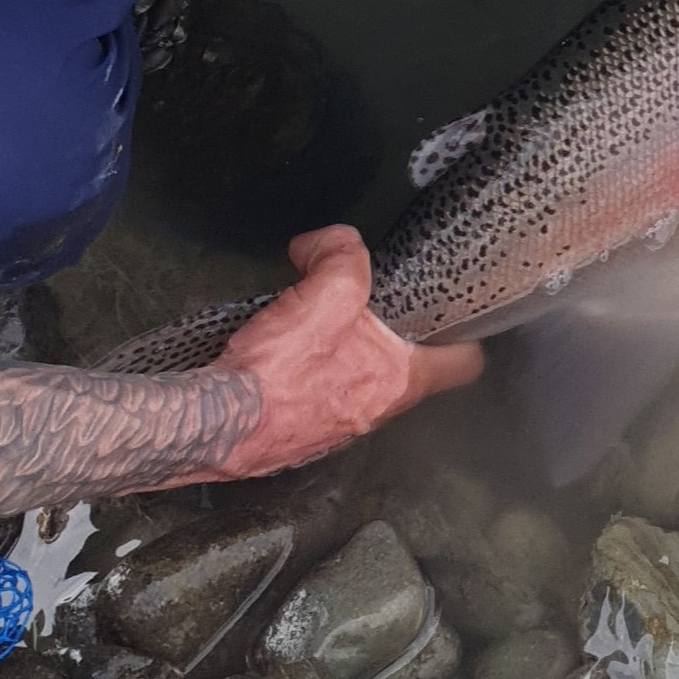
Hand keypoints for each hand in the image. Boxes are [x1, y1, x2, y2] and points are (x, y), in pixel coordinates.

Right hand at [212, 225, 483, 479]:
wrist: (213, 424)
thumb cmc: (280, 369)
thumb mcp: (326, 292)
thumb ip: (341, 254)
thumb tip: (329, 241)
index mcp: (400, 383)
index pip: (463, 366)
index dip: (466, 338)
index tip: (454, 318)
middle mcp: (375, 414)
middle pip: (407, 370)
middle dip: (392, 336)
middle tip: (373, 304)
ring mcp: (336, 431)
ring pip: (361, 385)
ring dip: (346, 354)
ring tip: (321, 323)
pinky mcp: (297, 437)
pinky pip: (318, 399)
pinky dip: (308, 375)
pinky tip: (284, 353)